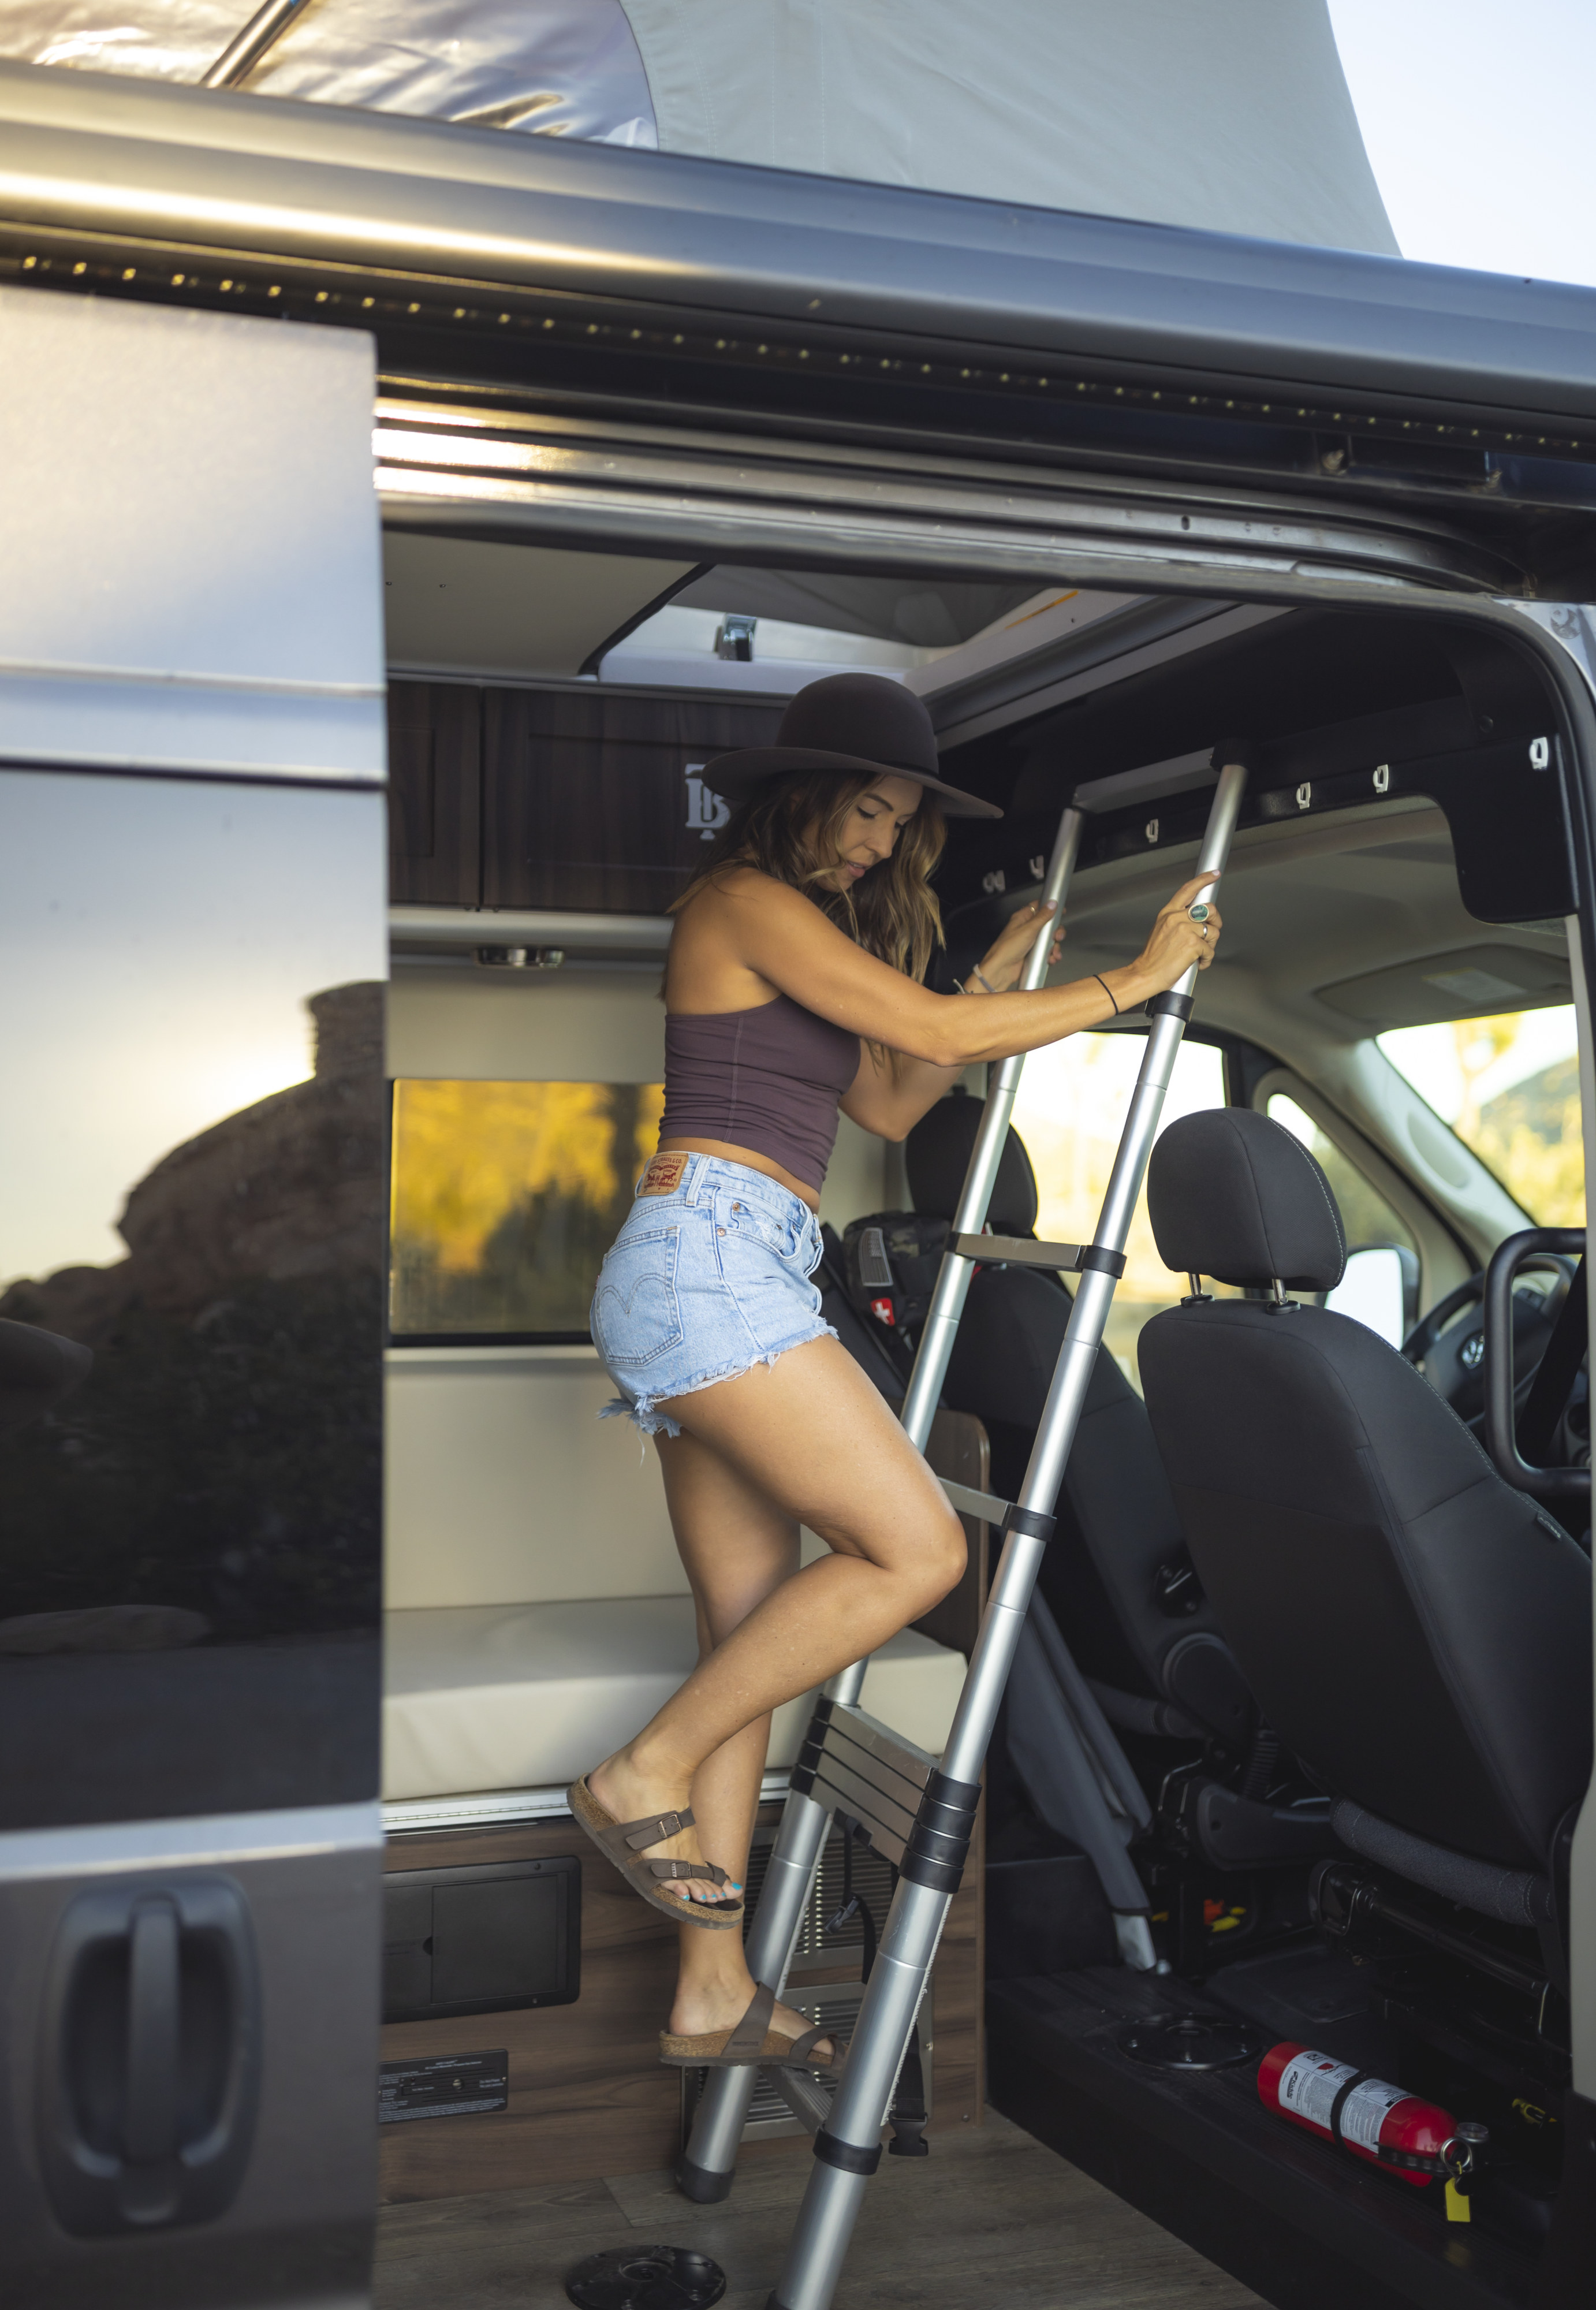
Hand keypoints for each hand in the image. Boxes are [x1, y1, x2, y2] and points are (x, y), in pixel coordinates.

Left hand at [973, 901, 1064, 992]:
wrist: (1002, 970)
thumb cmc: (1008, 948)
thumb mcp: (1028, 929)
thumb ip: (1042, 916)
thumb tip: (1052, 903)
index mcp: (1023, 918)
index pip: (1038, 907)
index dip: (1049, 907)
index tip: (1061, 910)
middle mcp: (1027, 929)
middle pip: (1048, 925)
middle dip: (1056, 931)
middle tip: (1057, 937)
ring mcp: (1031, 942)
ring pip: (1049, 940)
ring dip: (1055, 946)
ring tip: (1053, 952)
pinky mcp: (1033, 954)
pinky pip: (1047, 952)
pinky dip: (1051, 955)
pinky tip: (1051, 959)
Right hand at [1127, 876, 1223, 994]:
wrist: (1145, 974)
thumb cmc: (1153, 958)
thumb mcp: (1160, 931)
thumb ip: (1177, 921)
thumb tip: (1196, 921)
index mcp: (1168, 913)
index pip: (1188, 889)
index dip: (1204, 879)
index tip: (1214, 874)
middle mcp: (1176, 918)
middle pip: (1210, 909)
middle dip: (1215, 922)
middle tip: (1209, 934)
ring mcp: (1185, 929)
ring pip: (1213, 931)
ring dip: (1210, 945)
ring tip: (1199, 954)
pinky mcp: (1192, 943)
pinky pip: (1210, 950)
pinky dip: (1206, 960)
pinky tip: (1197, 963)